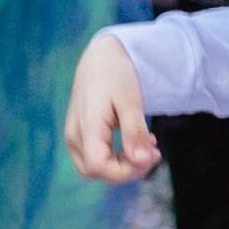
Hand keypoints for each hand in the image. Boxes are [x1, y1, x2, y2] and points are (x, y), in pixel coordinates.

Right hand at [69, 36, 157, 183]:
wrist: (100, 57)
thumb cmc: (116, 75)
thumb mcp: (131, 101)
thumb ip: (135, 132)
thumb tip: (142, 162)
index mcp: (86, 126)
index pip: (99, 166)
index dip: (127, 170)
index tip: (153, 155)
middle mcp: (74, 135)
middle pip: (96, 171)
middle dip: (127, 169)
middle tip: (154, 152)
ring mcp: (73, 136)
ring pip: (95, 168)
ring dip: (123, 165)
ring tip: (147, 145)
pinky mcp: (79, 135)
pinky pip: (95, 157)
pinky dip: (116, 158)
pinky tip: (136, 143)